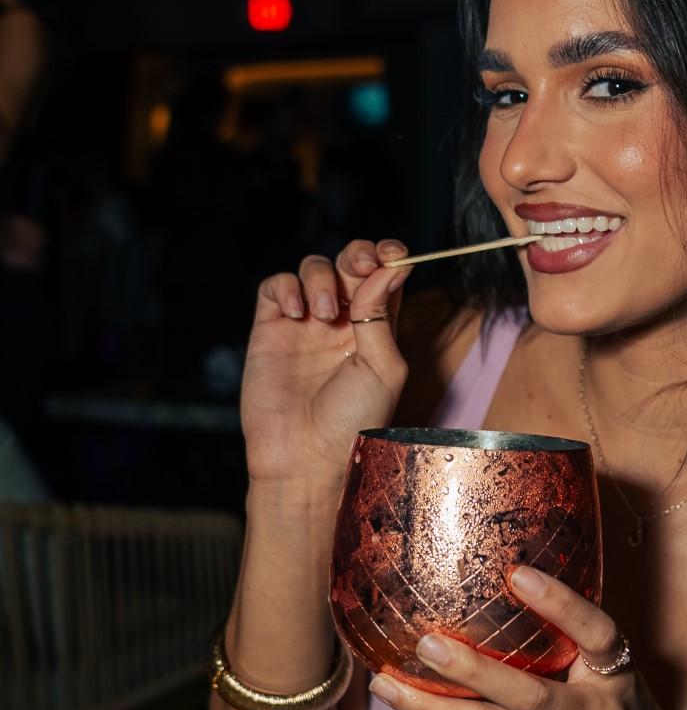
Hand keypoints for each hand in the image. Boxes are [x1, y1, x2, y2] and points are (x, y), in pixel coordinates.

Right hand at [241, 238, 411, 489]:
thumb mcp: (384, 367)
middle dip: (358, 253)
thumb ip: (381, 314)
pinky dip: (286, 288)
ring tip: (324, 316)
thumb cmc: (354, 420)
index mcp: (377, 328)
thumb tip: (391, 266)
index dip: (388, 257)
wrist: (306, 456)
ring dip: (322, 278)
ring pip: (313, 268)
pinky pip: (275, 287)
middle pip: (350, 263)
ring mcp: (305, 323)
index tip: (394, 254)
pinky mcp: (270, 328)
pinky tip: (297, 315)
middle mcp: (343, 321)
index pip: (384, 276)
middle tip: (360, 264)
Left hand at [368, 565, 683, 709]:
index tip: (518, 573)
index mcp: (616, 669)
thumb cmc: (615, 698)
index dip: (561, 604)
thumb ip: (573, 631)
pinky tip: (403, 703)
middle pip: (533, 695)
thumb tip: (505, 571)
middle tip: (426, 643)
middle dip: (477, 672)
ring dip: (439, 709)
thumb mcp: (609, 661)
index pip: (596, 632)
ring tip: (389, 685)